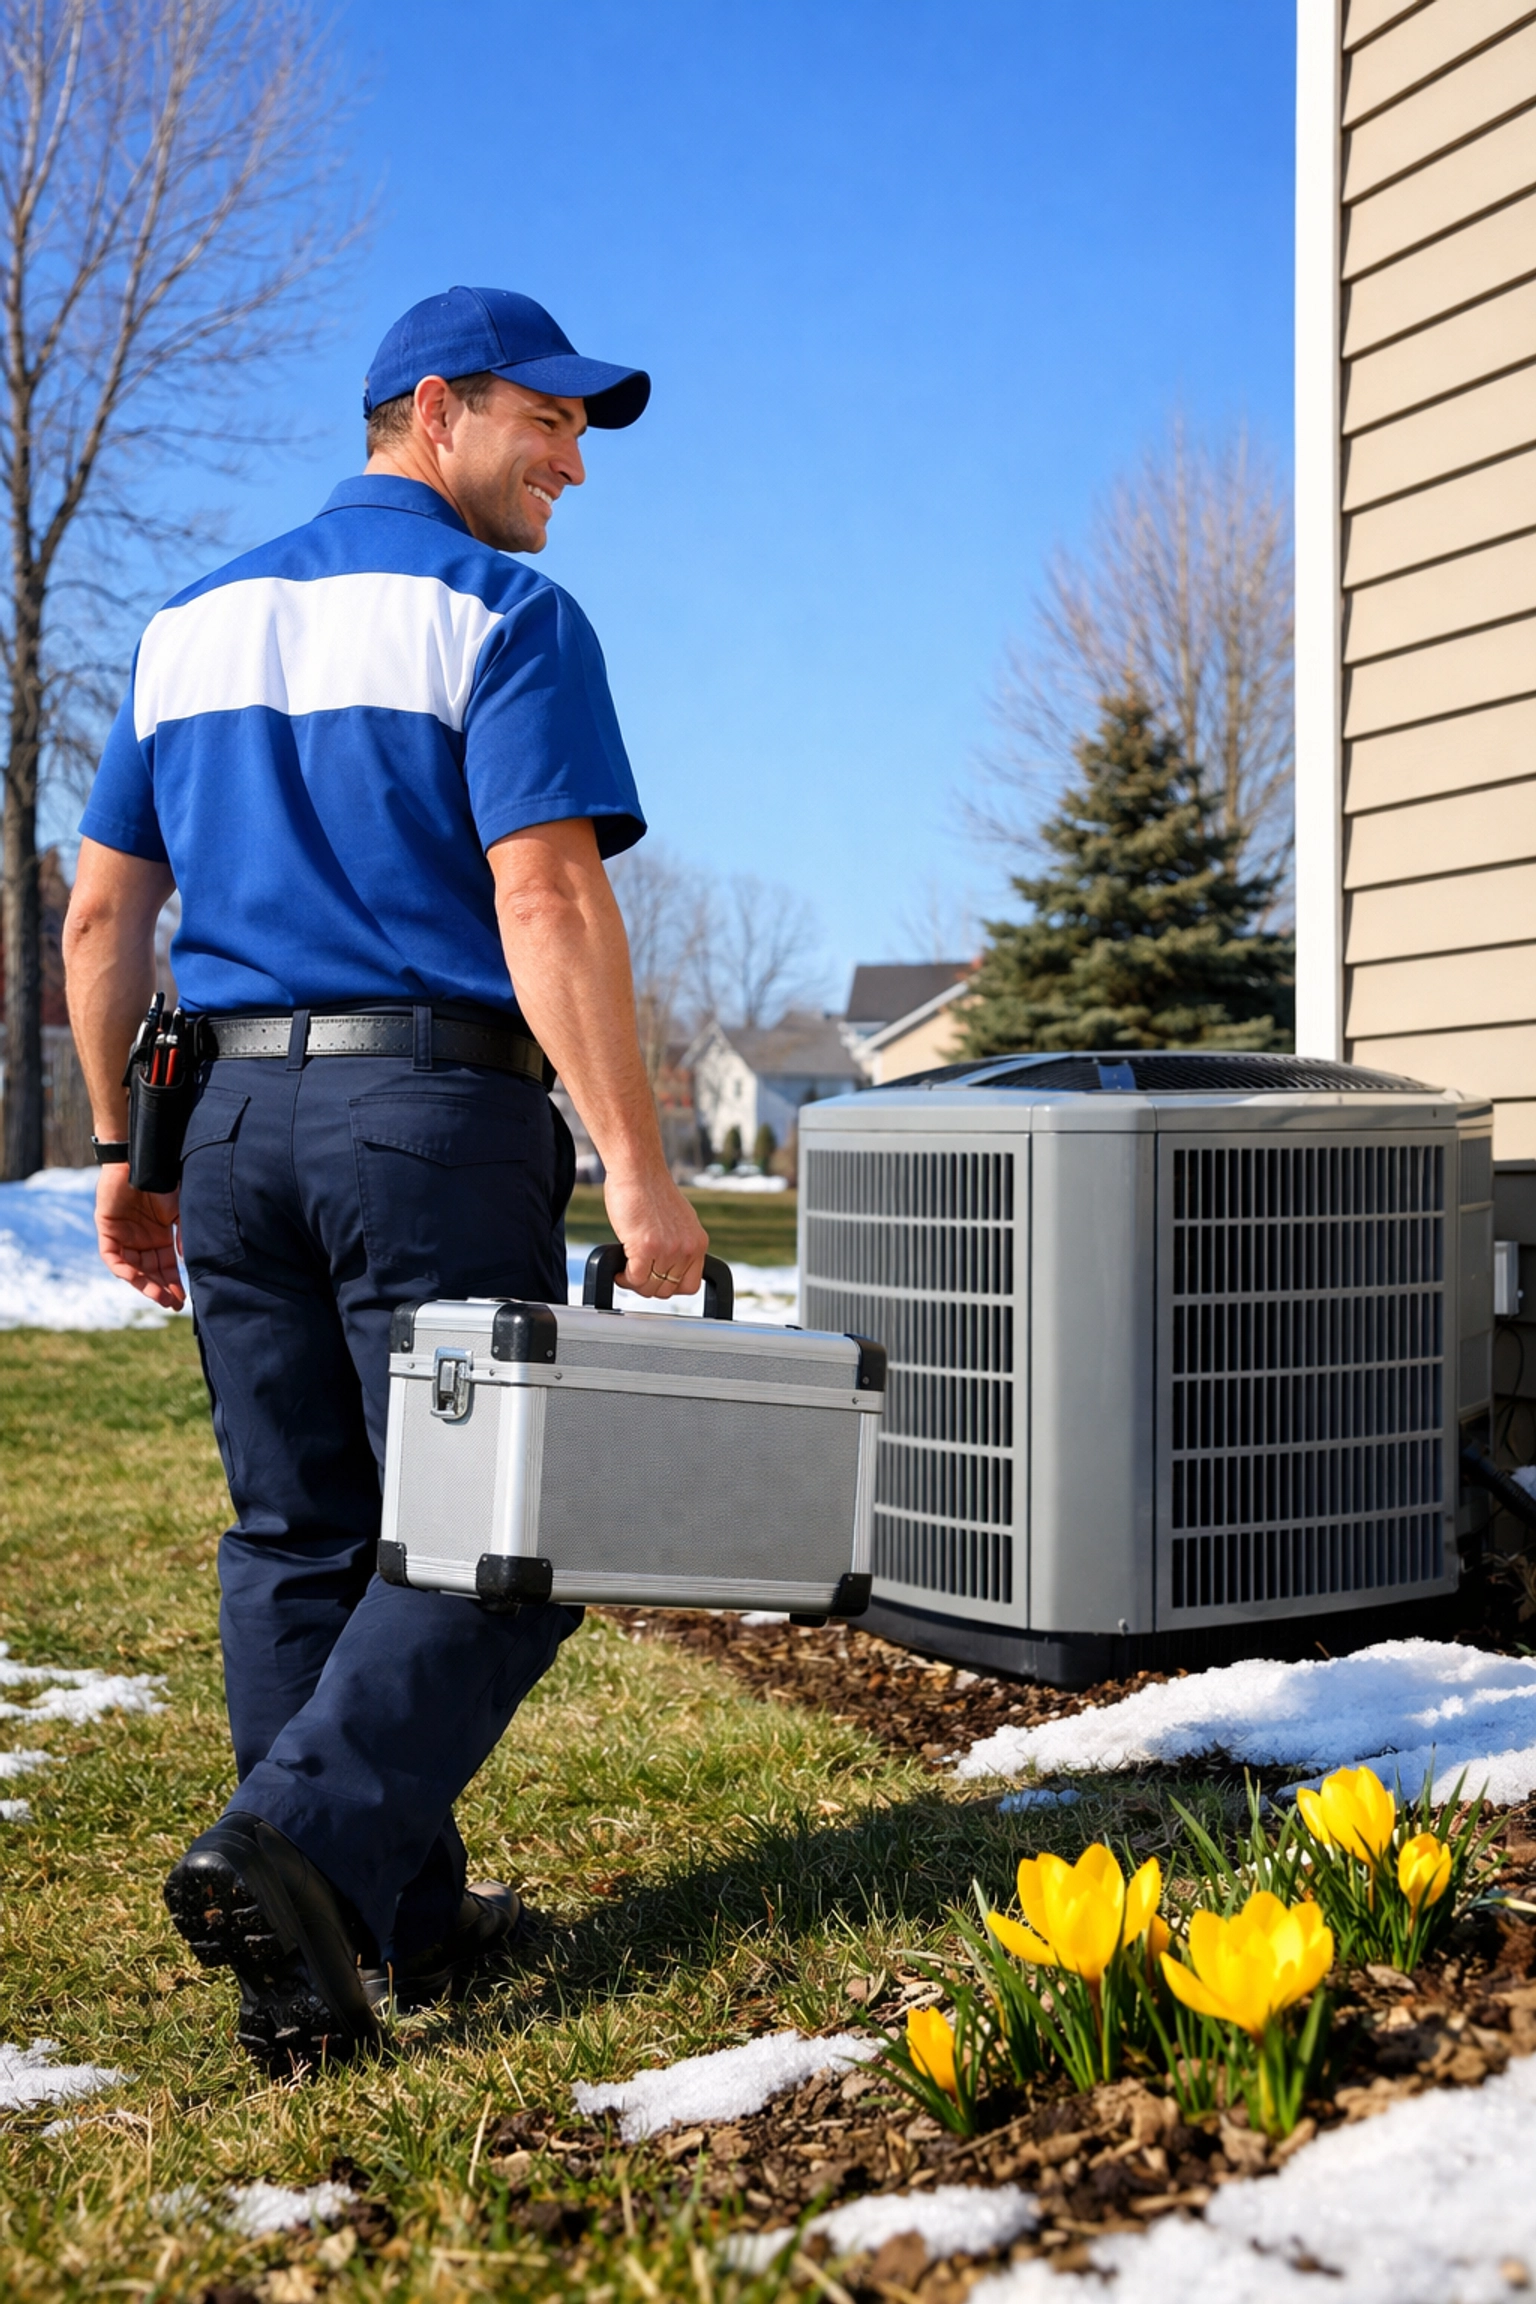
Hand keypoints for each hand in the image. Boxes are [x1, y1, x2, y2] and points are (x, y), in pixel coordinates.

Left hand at [95, 1164, 184, 1310]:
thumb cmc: (163, 1181)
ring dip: (145, 1285)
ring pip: (132, 1270)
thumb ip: (184, 1234)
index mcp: (160, 1238)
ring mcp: (124, 1238)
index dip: (174, 1284)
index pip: (167, 1267)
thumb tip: (188, 1260)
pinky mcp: (107, 1231)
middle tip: (173, 1304)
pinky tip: (138, 1279)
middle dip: (162, 1290)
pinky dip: (124, 1270)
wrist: (141, 1160)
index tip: (184, 1300)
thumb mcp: (180, 1211)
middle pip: (151, 1273)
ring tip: (160, 1297)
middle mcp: (142, 1241)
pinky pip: (113, 1258)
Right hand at [602, 1169, 709, 1299]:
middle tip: (635, 1274)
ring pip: (649, 1287)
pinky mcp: (645, 1248)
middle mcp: (686, 1248)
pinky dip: (624, 1278)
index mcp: (698, 1242)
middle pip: (667, 1290)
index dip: (669, 1286)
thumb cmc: (651, 1189)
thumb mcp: (679, 1220)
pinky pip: (634, 1279)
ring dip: (634, 1283)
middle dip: (648, 1286)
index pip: (690, 1285)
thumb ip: (679, 1243)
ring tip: (626, 1270)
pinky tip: (619, 1269)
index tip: (656, 1280)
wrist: (639, 1170)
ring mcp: (667, 1250)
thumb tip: (667, 1264)